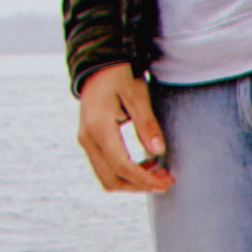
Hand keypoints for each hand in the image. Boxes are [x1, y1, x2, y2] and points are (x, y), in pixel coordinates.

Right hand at [76, 63, 171, 194]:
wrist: (98, 65)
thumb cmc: (120, 75)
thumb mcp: (137, 94)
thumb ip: (147, 124)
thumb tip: (158, 152)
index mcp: (98, 127)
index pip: (121, 166)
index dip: (144, 179)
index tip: (166, 181)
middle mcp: (87, 138)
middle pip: (111, 179)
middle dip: (139, 186)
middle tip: (166, 180)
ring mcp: (85, 141)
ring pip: (106, 178)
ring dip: (132, 182)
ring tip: (158, 174)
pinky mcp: (89, 141)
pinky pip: (104, 167)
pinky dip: (124, 173)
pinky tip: (145, 165)